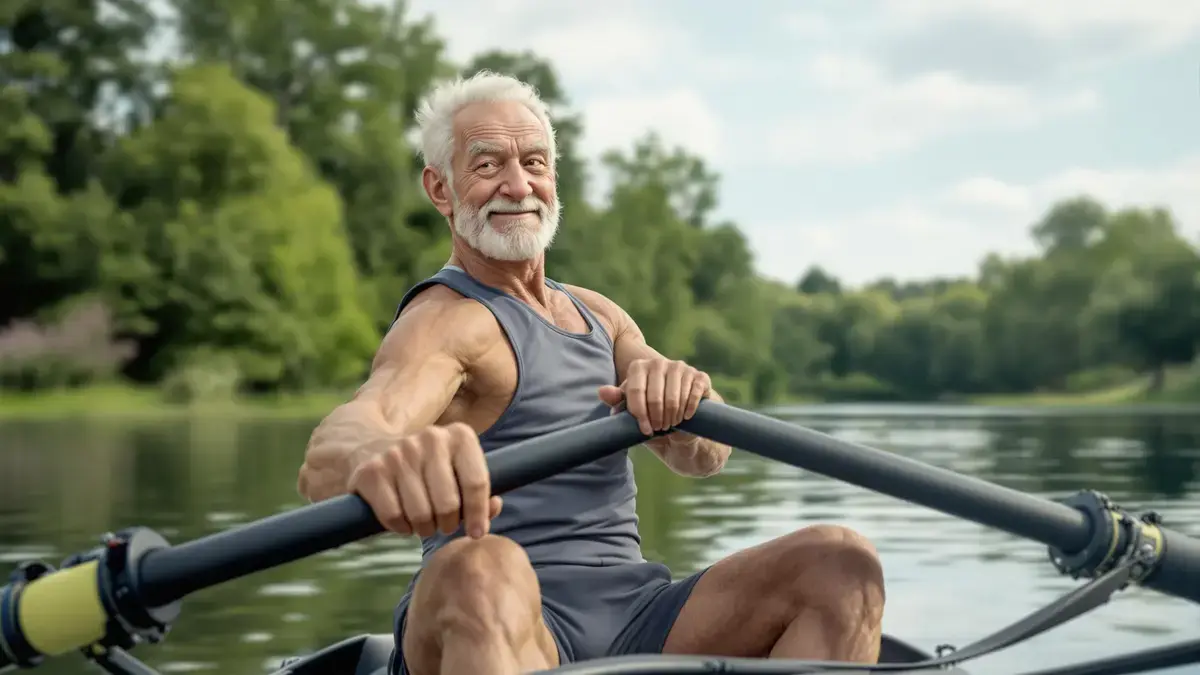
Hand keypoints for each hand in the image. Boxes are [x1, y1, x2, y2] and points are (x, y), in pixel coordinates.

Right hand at [346, 423, 502, 538]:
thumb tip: (493, 508)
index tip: (477, 533)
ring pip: (420, 514)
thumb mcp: (462, 473)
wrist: (380, 451)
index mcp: (460, 436)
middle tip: (445, 525)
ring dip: (425, 528)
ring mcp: (399, 452)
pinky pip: (393, 516)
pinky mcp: (372, 471)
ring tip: (425, 523)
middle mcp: (430, 438)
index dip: (478, 514)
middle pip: (448, 503)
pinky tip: (404, 520)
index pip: (476, 482)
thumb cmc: (434, 471)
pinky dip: (402, 528)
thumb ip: (483, 493)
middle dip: (449, 524)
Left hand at [598, 358, 710, 435]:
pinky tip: (685, 417)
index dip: (639, 414)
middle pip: (655, 397)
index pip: (635, 392)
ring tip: (670, 424)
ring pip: (674, 398)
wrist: (680, 415)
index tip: (644, 430)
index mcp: (638, 367)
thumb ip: (617, 399)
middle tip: (659, 429)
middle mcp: (659, 362)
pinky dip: (689, 410)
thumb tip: (601, 391)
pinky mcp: (699, 375)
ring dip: (672, 417)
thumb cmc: (650, 411)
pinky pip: (693, 394)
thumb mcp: (631, 407)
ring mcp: (680, 367)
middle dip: (657, 418)